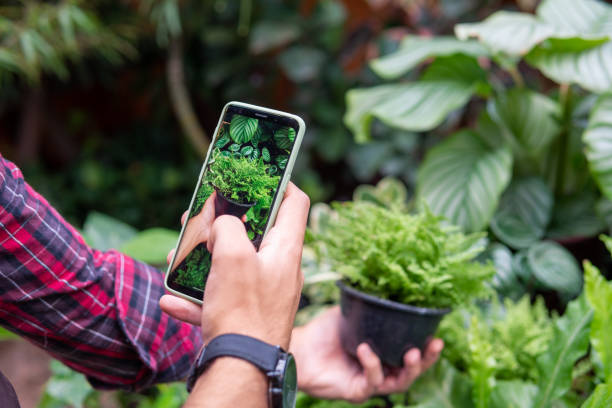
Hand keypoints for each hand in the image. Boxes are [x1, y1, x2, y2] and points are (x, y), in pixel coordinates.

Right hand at [161, 182, 309, 348]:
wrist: (241, 368)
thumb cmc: (243, 311)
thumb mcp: (232, 257)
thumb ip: (227, 227)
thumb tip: (223, 222)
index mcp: (286, 249)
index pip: (295, 203)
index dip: (280, 182)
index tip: (258, 174)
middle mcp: (281, 268)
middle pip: (258, 232)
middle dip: (227, 222)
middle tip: (204, 214)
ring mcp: (266, 292)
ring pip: (235, 263)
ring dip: (207, 257)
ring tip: (180, 253)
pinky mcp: (249, 313)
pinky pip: (223, 296)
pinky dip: (200, 295)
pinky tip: (172, 300)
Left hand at [290, 307, 442, 402]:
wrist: (300, 347)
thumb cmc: (324, 332)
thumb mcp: (351, 314)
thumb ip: (368, 305)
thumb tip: (385, 282)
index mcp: (383, 353)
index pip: (411, 353)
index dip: (427, 348)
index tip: (437, 335)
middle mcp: (380, 370)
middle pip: (412, 371)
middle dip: (426, 360)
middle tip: (433, 345)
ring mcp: (369, 383)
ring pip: (398, 382)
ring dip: (409, 368)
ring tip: (411, 353)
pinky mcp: (357, 392)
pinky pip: (372, 382)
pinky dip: (373, 365)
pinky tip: (367, 350)